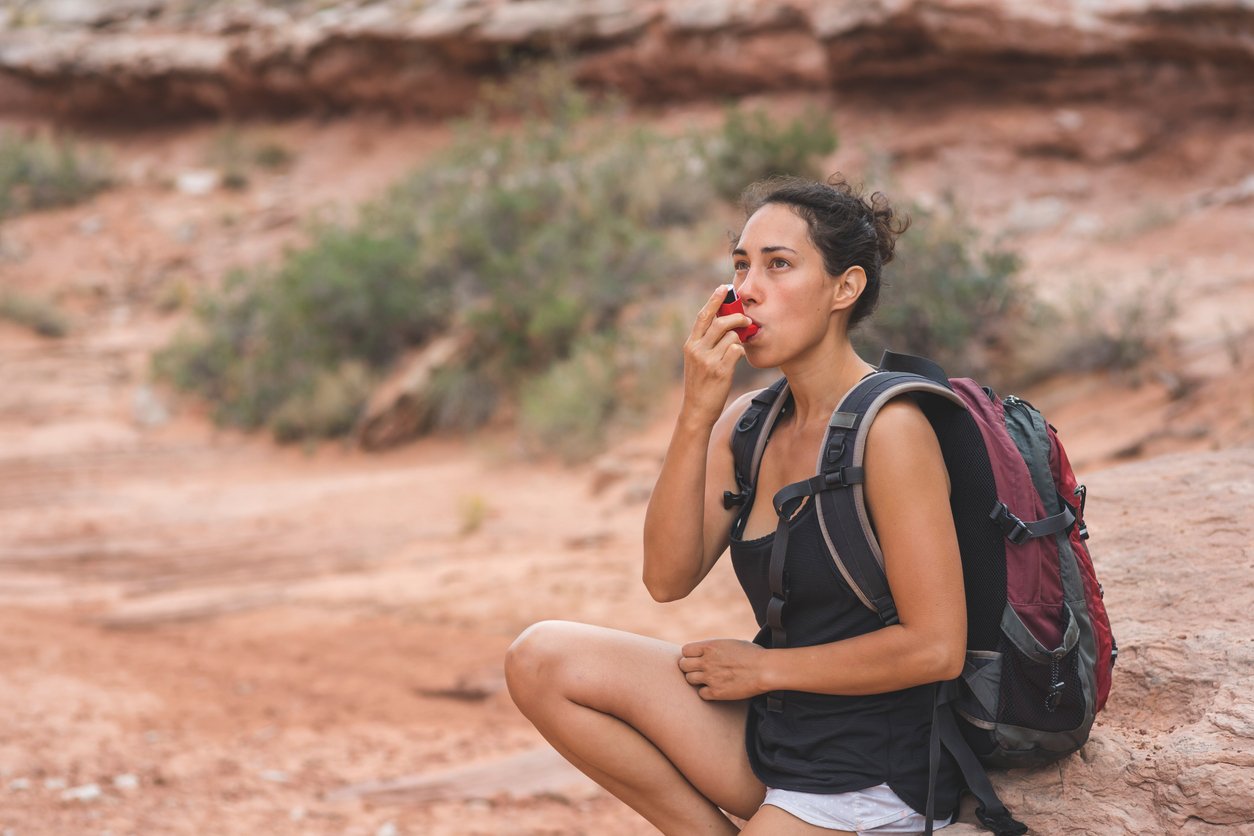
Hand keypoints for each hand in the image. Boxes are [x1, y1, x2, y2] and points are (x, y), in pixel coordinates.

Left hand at [678, 638, 765, 700]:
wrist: (764, 669)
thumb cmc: (752, 654)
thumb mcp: (730, 644)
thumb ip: (715, 648)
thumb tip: (706, 652)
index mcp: (709, 647)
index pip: (685, 651)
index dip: (690, 655)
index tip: (697, 659)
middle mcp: (706, 661)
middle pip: (683, 665)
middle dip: (689, 667)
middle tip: (699, 670)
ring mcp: (710, 677)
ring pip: (689, 679)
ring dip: (696, 680)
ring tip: (707, 679)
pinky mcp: (717, 692)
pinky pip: (701, 694)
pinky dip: (706, 692)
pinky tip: (715, 689)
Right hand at [681, 286, 751, 422]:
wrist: (697, 409)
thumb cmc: (700, 384)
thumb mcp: (696, 360)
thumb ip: (706, 343)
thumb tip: (724, 324)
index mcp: (690, 344)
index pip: (703, 316)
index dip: (714, 300)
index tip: (724, 288)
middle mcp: (697, 350)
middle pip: (719, 322)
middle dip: (735, 316)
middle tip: (746, 318)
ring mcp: (708, 360)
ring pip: (731, 336)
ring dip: (740, 338)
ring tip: (741, 343)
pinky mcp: (720, 371)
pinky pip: (737, 351)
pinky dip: (741, 351)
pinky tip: (739, 357)